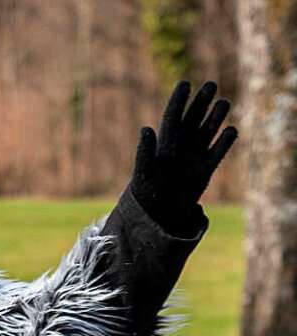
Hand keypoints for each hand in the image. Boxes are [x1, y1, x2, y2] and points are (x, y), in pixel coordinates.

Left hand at [130, 80, 237, 235]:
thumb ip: (144, 151)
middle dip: (201, 102)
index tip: (185, 83)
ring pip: (207, 132)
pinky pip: (217, 152)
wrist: (158, 214)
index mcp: (164, 145)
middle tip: (210, 85)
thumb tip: (146, 128)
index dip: (179, 101)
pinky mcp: (205, 169)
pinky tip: (231, 130)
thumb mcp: (143, 172)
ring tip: (223, 103)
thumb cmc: (146, 193)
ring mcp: (193, 157)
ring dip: (215, 118)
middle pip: (193, 119)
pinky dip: (224, 142)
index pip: (173, 117)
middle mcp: (180, 147)